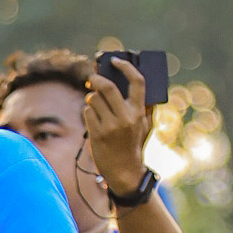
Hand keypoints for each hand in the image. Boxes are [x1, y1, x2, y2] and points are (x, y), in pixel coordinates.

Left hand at [82, 63, 149, 197]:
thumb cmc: (134, 145)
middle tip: (93, 77)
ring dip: (91, 98)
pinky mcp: (97, 134)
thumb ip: (145, 106)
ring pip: (93, 99)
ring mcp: (110, 126)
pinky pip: (87, 112)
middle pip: (107, 87)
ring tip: (95, 104)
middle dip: (96, 79)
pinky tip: (94, 119)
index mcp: (139, 112)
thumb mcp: (146, 126)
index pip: (137, 81)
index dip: (125, 67)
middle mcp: (125, 117)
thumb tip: (136, 82)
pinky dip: (88, 112)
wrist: (124, 172)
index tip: (115, 60)